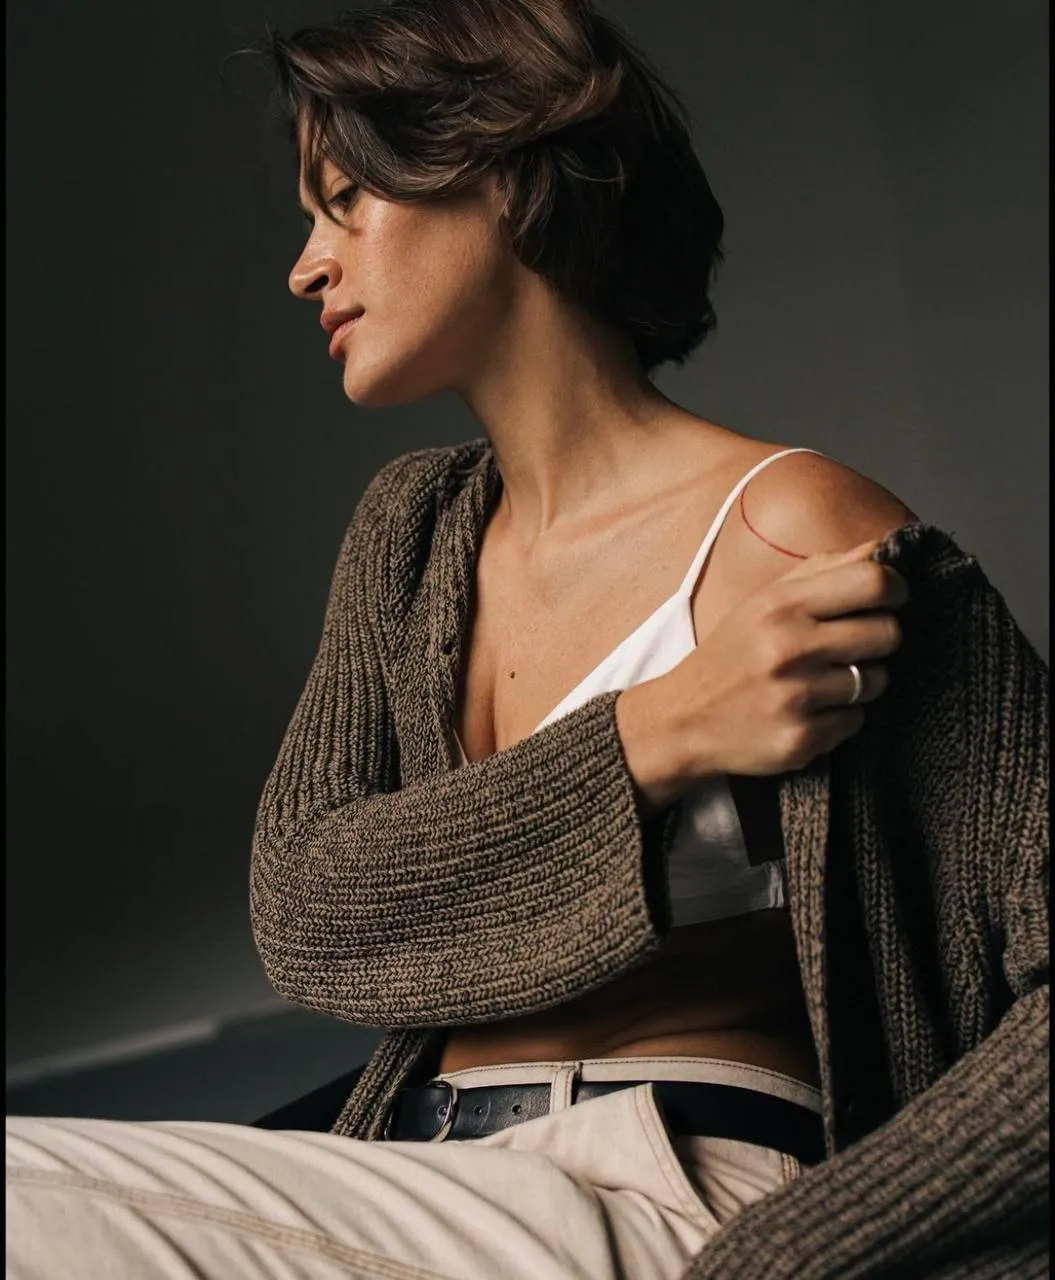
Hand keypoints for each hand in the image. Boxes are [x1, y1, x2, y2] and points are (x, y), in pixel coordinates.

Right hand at [616, 539, 907, 808]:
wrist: (682, 720)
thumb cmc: (731, 655)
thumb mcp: (763, 602)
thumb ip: (820, 570)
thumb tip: (878, 547)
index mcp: (780, 606)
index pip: (873, 581)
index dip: (896, 588)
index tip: (891, 598)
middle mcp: (789, 648)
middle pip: (888, 633)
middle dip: (880, 638)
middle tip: (854, 645)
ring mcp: (796, 697)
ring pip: (877, 681)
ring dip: (861, 682)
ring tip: (823, 682)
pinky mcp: (801, 740)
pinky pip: (856, 722)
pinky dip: (839, 718)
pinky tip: (808, 712)